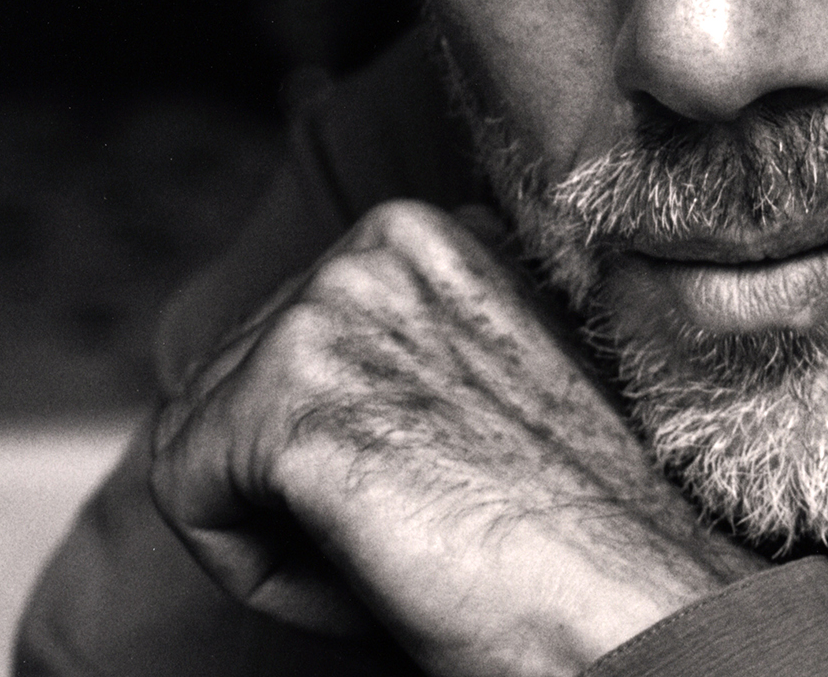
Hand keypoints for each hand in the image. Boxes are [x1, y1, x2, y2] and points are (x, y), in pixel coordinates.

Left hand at [150, 199, 764, 676]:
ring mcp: (332, 305)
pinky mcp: (292, 396)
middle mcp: (381, 238)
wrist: (640, 600)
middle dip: (302, 487)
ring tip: (409, 545)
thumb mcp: (495, 380)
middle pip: (233, 389)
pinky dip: (261, 570)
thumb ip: (406, 339)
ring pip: (203, 444)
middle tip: (432, 527)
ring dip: (286, 529)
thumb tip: (309, 361)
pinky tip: (375, 568)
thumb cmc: (585, 523)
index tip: (451, 487)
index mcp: (432, 227)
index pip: (285, 346)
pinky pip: (186, 500)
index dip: (351, 448)